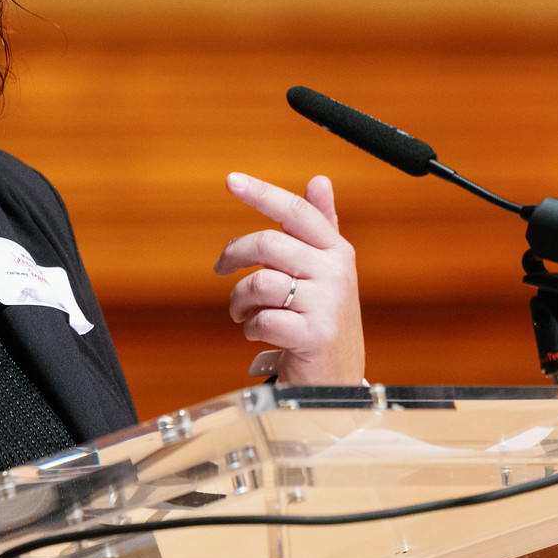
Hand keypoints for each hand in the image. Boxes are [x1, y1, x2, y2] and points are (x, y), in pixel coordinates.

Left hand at [213, 172, 364, 385]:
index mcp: (336, 250)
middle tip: (221, 268)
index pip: (297, 212)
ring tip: (242, 312)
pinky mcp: (315, 335)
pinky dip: (251, 327)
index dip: (263, 194)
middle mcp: (336, 272)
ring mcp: (327, 304)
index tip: (230, 180)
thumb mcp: (325, 270)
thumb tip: (319, 179)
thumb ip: (321, 226)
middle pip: (268, 243)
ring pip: (260, 283)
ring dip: (239, 300)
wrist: (336, 378)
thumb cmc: (322, 317)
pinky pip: (263, 319)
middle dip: (234, 255)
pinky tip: (259, 332)